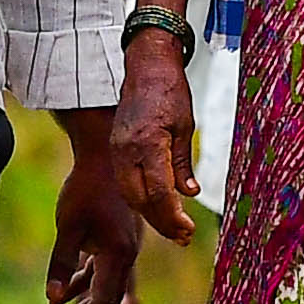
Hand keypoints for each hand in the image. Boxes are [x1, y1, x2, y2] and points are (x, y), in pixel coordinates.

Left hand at [45, 134, 146, 303]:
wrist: (106, 154)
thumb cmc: (85, 189)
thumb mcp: (68, 228)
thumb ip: (62, 266)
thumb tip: (54, 301)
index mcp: (118, 255)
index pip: (101, 303)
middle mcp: (125, 256)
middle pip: (104, 301)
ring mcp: (122, 248)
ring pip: (102, 288)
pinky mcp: (115, 240)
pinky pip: (101, 272)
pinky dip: (85, 285)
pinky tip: (66, 295)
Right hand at [108, 38, 204, 245]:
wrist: (145, 67)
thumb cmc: (171, 92)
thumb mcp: (185, 126)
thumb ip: (183, 163)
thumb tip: (188, 193)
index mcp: (149, 143)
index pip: (159, 192)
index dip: (173, 216)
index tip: (187, 231)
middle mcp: (127, 150)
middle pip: (140, 200)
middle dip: (160, 222)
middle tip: (181, 236)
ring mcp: (117, 150)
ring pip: (129, 194)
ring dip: (149, 213)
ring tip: (171, 227)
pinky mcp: (114, 148)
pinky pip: (124, 182)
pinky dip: (139, 198)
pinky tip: (155, 205)